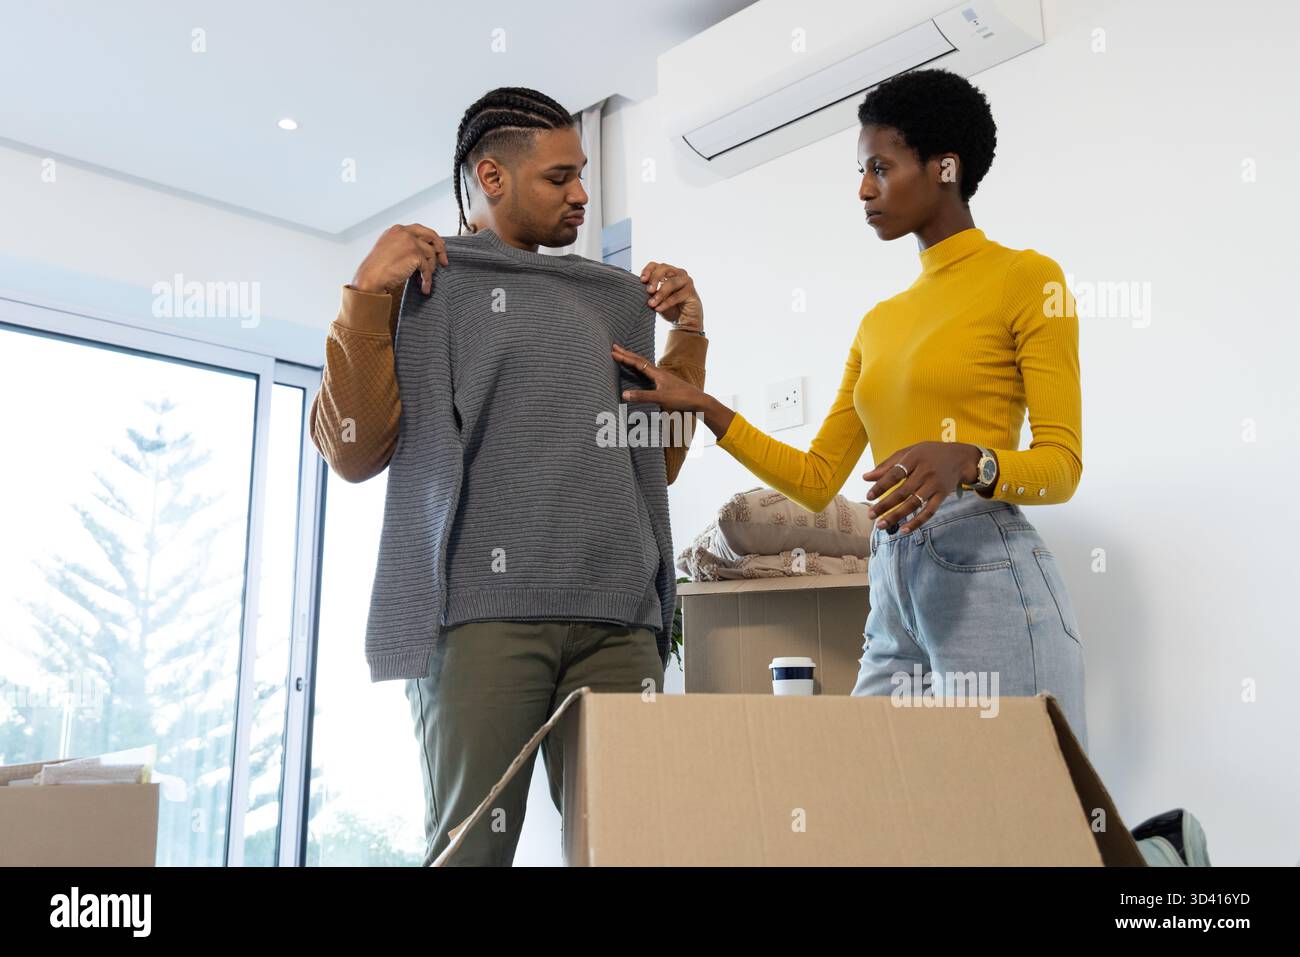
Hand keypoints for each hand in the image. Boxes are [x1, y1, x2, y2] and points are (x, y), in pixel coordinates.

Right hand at [352, 223, 449, 297]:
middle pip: (431, 235)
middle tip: (444, 262)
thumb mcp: (389, 250)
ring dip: (430, 269)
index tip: (438, 249)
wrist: (370, 278)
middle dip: (440, 249)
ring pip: (430, 254)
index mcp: (396, 230)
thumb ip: (404, 247)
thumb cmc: (376, 269)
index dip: (431, 239)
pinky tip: (424, 287)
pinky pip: (427, 268)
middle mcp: (404, 232)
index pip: (420, 229)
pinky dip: (428, 279)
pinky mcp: (414, 254)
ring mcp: (410, 242)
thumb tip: (422, 253)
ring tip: (426, 281)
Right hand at [610, 344, 704, 410]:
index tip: (613, 351)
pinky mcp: (665, 384)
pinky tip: (640, 372)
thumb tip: (623, 394)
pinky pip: (648, 373)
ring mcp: (662, 378)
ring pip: (644, 365)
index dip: (624, 357)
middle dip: (626, 354)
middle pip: (640, 360)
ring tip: (624, 356)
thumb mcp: (660, 398)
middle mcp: (659, 373)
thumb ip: (642, 396)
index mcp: (657, 373)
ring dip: (633, 360)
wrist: (699, 402)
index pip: (637, 362)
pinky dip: (640, 369)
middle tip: (615, 347)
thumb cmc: (682, 398)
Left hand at [639, 261, 702, 330]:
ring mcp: (685, 281)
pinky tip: (659, 309)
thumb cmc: (670, 308)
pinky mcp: (691, 291)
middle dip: (654, 279)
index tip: (642, 280)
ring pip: (671, 282)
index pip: (655, 265)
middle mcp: (677, 273)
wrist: (684, 321)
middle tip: (648, 291)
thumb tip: (643, 289)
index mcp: (667, 272)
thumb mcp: (656, 298)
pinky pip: (677, 296)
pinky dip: (666, 303)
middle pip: (664, 268)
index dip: (647, 270)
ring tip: (651, 303)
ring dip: (660, 293)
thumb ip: (651, 292)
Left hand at [861, 442, 985, 533]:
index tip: (868, 496)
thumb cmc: (928, 454)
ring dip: (896, 516)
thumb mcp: (908, 452)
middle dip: (885, 505)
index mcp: (914, 458)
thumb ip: (887, 465)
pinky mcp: (942, 495)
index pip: (895, 474)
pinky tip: (904, 530)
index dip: (881, 486)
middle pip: (902, 492)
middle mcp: (925, 471)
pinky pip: (929, 511)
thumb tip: (865, 477)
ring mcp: (935, 484)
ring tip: (881, 525)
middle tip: (870, 515)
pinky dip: (917, 522)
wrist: (960, 457)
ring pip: (914, 503)